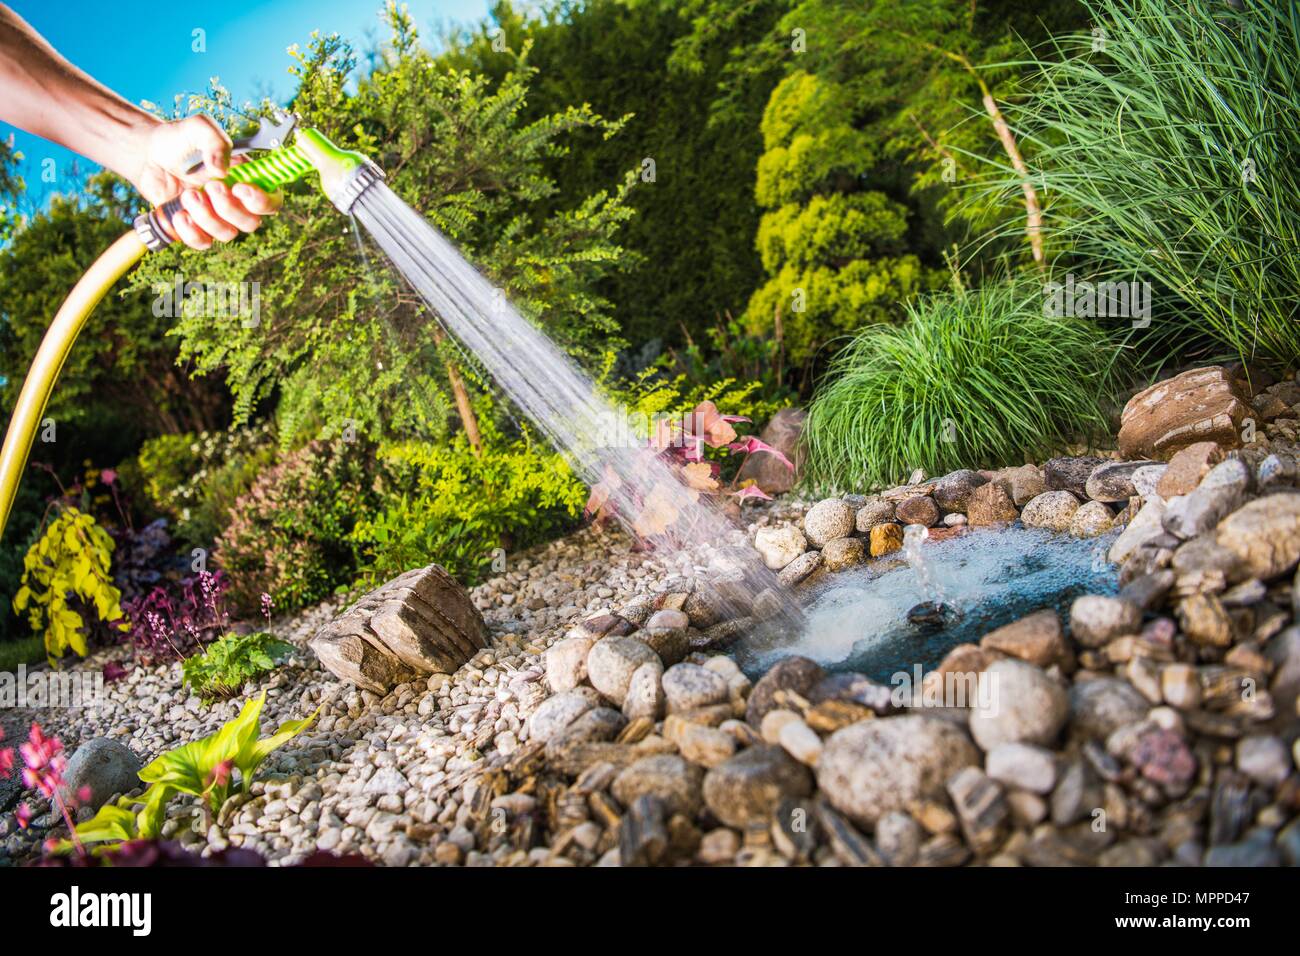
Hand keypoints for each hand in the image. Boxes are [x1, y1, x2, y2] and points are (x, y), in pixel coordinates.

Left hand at [130, 115, 281, 249]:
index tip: (240, 188)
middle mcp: (236, 202)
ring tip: (187, 195)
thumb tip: (222, 171)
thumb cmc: (178, 140)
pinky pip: (203, 243)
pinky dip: (191, 232)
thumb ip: (216, 141)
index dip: (263, 201)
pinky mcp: (196, 228)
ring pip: (227, 234)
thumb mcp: (198, 127)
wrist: (147, 154)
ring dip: (206, 216)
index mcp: (246, 179)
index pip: (272, 200)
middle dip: (229, 208)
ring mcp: (217, 217)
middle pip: (251, 223)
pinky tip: (179, 213)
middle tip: (209, 186)